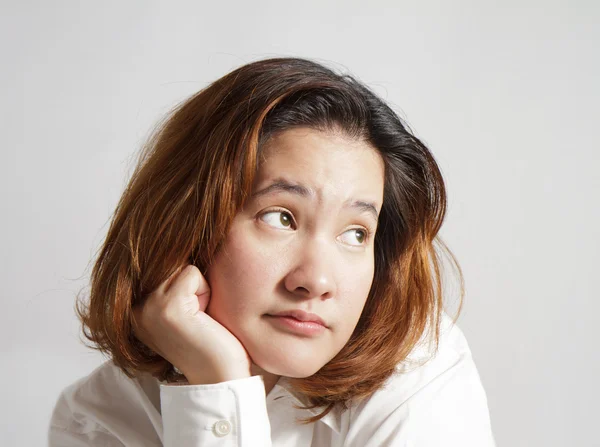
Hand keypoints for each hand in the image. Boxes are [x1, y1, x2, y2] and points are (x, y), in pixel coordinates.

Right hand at [132, 264, 251, 383]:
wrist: (220, 375)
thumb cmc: (209, 340)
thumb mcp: (181, 305)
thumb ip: (169, 281)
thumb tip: (174, 239)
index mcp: (131, 308)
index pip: (159, 264)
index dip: (185, 283)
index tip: (189, 315)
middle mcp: (133, 308)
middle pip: (170, 262)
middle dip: (192, 283)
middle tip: (196, 317)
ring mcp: (147, 307)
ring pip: (181, 266)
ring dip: (199, 287)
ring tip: (199, 317)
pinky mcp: (167, 307)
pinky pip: (193, 273)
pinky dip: (205, 291)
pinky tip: (203, 318)